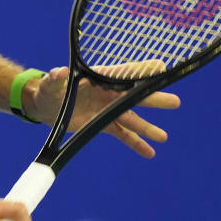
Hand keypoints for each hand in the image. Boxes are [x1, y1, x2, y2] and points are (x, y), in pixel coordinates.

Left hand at [26, 63, 180, 157]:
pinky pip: (122, 135)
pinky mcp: (103, 125)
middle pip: (134, 96)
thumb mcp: (50, 83)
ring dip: (147, 128)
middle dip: (154, 100)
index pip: (123, 73)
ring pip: (131, 119)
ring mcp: (107, 110)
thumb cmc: (49, 88)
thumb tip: (60, 72)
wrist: (46, 106)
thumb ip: (55, 78)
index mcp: (99, 78)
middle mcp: (108, 94)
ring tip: (163, 137)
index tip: (160, 68)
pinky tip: (149, 152)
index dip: (141, 70)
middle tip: (175, 102)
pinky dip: (135, 144)